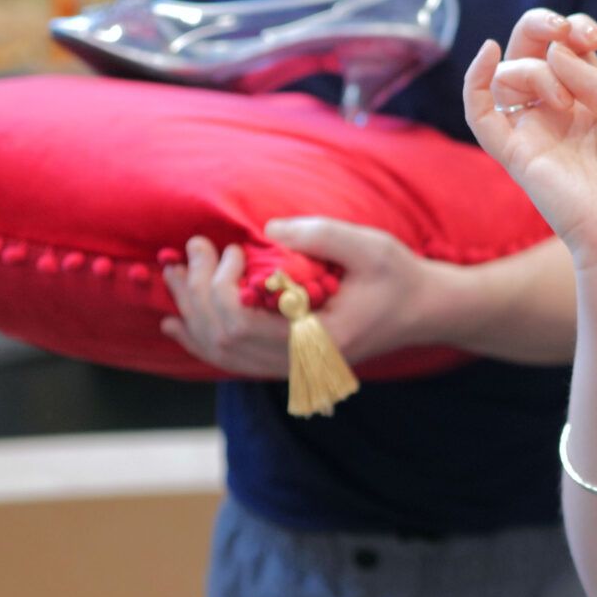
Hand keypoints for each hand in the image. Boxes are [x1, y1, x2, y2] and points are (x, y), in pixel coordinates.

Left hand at [159, 218, 441, 376]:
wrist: (423, 310)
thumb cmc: (399, 278)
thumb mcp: (370, 247)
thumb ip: (321, 236)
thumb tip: (269, 228)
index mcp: (317, 341)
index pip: (240, 327)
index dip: (219, 287)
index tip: (234, 249)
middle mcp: (299, 364)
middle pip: (221, 340)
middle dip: (195, 291)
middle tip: (195, 248)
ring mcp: (290, 368)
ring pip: (220, 353)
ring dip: (191, 312)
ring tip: (173, 274)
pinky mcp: (286, 361)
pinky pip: (231, 359)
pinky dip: (200, 339)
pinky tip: (177, 323)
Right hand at [464, 10, 596, 296]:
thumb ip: (593, 78)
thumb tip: (552, 50)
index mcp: (592, 98)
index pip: (567, 48)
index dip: (574, 29)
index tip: (593, 36)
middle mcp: (559, 111)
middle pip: (530, 51)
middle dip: (540, 26)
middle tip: (561, 31)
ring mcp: (535, 131)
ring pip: (509, 76)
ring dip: (534, 71)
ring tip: (563, 100)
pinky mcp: (514, 154)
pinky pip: (480, 113)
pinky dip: (475, 79)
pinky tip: (487, 54)